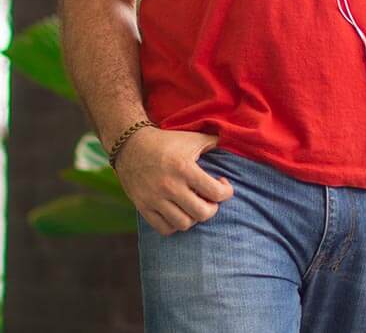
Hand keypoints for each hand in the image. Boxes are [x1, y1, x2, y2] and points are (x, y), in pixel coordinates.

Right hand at [112, 126, 232, 235]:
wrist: (129, 144)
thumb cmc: (165, 141)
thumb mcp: (191, 137)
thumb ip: (215, 141)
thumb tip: (236, 140)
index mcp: (183, 168)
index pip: (216, 193)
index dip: (226, 191)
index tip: (222, 184)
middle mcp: (169, 185)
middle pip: (203, 213)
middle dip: (212, 207)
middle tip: (209, 199)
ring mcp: (154, 198)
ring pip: (184, 224)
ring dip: (194, 217)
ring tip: (193, 206)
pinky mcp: (142, 206)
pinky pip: (164, 229)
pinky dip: (175, 225)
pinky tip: (178, 212)